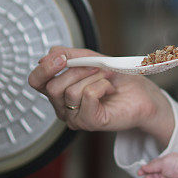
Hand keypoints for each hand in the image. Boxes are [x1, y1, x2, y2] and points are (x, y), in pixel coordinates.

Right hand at [28, 46, 174, 147]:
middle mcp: (63, 107)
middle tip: (98, 67)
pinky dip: (102, 86)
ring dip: (94, 77)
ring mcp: (75, 118)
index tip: (62, 57)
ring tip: (107, 79)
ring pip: (71, 92)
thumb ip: (68, 55)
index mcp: (59, 91)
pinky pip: (87, 96)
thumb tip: (47, 55)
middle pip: (53, 86)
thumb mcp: (90, 59)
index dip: (44, 68)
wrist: (142, 93)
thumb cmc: (117, 78)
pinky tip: (110, 90)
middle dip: (78, 70)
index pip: (36, 81)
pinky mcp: (90, 123)